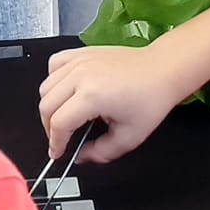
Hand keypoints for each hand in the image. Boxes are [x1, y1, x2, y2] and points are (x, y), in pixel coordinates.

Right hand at [39, 42, 193, 162]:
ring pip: (46, 86)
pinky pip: (54, 64)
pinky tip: (64, 90)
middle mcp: (81, 75)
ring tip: (63, 117)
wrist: (163, 70)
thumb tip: (82, 156)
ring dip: (50, 105)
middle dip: (49, 127)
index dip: (55, 143)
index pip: (59, 124)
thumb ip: (101, 152)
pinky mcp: (82, 52)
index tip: (57, 152)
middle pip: (46, 105)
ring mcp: (79, 61)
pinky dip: (53, 79)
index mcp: (91, 96)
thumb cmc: (151, 99)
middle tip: (60, 138)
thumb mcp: (129, 137)